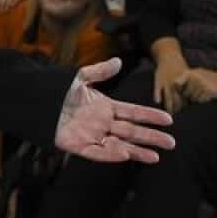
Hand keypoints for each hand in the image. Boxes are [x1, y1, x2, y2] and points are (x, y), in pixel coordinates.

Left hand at [55, 57, 174, 162]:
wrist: (45, 110)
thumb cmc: (66, 96)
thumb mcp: (82, 79)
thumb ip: (100, 70)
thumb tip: (118, 61)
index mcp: (109, 108)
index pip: (134, 112)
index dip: (150, 116)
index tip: (168, 119)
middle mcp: (107, 125)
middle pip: (133, 131)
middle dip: (152, 137)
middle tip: (171, 143)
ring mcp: (97, 137)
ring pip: (122, 145)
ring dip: (138, 151)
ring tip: (156, 156)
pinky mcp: (85, 148)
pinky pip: (101, 153)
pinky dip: (113, 154)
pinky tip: (126, 154)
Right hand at [152, 55, 188, 113]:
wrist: (170, 57)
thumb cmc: (181, 69)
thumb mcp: (188, 77)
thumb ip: (191, 89)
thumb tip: (196, 102)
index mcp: (186, 84)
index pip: (187, 99)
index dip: (186, 107)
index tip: (185, 115)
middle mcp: (177, 84)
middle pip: (177, 100)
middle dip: (177, 109)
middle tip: (176, 118)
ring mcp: (167, 82)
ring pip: (168, 97)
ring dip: (168, 106)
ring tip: (168, 113)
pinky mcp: (158, 80)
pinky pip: (157, 89)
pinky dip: (157, 95)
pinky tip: (158, 102)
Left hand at [174, 68, 216, 103]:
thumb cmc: (211, 79)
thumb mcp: (198, 74)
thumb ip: (186, 79)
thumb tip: (173, 88)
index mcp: (190, 72)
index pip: (176, 83)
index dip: (178, 90)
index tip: (181, 93)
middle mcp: (194, 77)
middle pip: (185, 94)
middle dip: (190, 96)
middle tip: (200, 92)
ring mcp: (201, 84)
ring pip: (193, 99)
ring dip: (198, 99)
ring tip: (206, 92)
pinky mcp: (208, 91)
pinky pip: (200, 101)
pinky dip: (204, 101)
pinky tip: (210, 95)